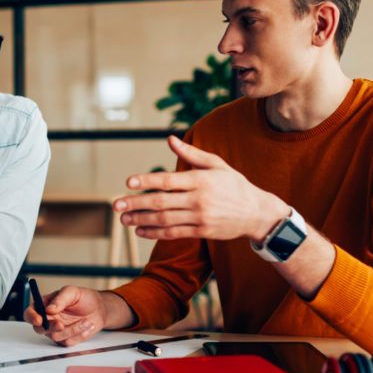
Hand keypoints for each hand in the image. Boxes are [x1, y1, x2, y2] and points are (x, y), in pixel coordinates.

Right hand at [23, 285, 131, 346]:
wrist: (99, 309)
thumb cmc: (84, 298)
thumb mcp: (72, 292)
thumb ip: (60, 299)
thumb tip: (49, 309)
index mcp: (45, 305)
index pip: (30, 312)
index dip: (31, 317)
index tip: (39, 319)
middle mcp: (48, 319)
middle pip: (39, 328)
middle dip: (50, 327)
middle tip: (61, 324)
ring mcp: (57, 330)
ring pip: (56, 336)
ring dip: (72, 329)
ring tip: (86, 321)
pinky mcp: (66, 339)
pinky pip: (68, 341)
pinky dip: (79, 334)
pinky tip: (87, 326)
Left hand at [113, 135, 286, 241]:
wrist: (257, 212)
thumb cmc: (234, 184)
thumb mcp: (216, 164)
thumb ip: (191, 154)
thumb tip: (169, 139)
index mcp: (201, 179)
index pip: (169, 180)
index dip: (147, 181)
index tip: (129, 182)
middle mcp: (200, 199)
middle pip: (162, 202)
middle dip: (136, 203)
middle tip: (116, 204)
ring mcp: (201, 217)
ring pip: (165, 219)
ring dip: (142, 220)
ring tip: (124, 219)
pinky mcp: (203, 232)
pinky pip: (175, 233)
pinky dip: (156, 233)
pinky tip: (141, 231)